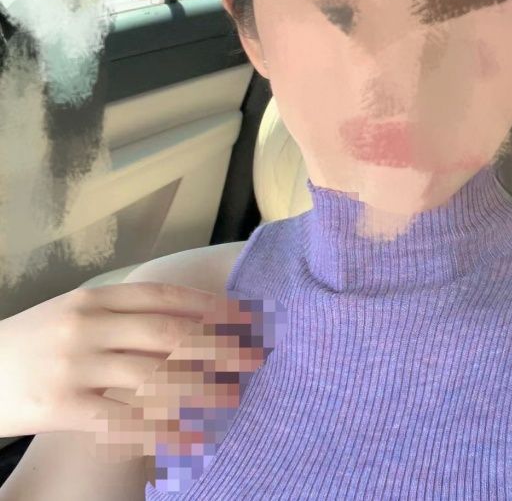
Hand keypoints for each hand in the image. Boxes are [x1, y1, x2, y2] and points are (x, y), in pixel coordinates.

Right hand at [0, 281, 254, 457]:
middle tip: (255, 355)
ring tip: (234, 395)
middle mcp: (88, 325)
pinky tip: (190, 437)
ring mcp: (75, 365)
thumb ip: (120, 313)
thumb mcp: (72, 314)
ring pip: (152, 375)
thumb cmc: (32, 344)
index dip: (207, 305)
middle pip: (168, 333)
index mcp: (94, 298)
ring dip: (201, 387)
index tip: (243, 315)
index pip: (163, 296)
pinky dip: (162, 429)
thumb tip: (182, 321)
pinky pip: (122, 419)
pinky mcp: (61, 406)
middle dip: (218, 343)